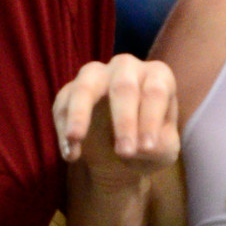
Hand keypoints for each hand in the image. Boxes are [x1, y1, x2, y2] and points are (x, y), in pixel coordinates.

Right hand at [54, 56, 179, 179]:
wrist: (119, 157)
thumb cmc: (147, 144)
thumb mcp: (163, 151)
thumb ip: (159, 145)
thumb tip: (141, 146)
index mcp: (157, 76)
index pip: (155, 91)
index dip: (150, 119)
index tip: (146, 148)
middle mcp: (127, 68)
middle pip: (123, 85)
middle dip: (124, 120)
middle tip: (124, 152)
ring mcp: (96, 75)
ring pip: (86, 86)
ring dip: (80, 113)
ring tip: (76, 138)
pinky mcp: (70, 90)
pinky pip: (63, 104)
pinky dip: (63, 129)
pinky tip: (71, 154)